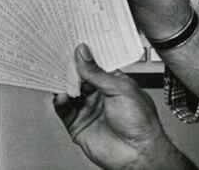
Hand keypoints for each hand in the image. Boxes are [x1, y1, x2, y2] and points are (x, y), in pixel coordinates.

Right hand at [53, 44, 191, 169]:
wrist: (138, 151)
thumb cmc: (141, 120)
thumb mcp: (120, 88)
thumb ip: (97, 73)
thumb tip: (83, 53)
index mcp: (115, 84)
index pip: (96, 67)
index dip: (85, 58)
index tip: (73, 46)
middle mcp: (101, 96)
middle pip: (80, 80)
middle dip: (70, 70)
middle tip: (59, 58)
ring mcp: (90, 111)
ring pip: (71, 95)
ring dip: (63, 86)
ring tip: (57, 76)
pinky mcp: (79, 126)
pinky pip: (65, 112)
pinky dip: (61, 103)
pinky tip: (61, 96)